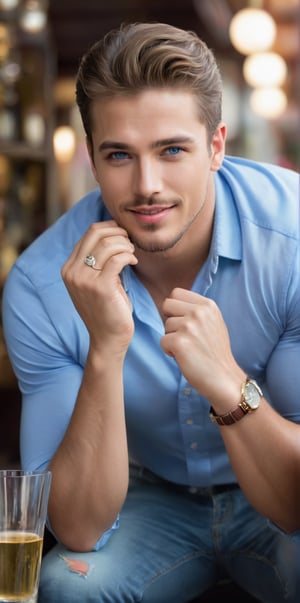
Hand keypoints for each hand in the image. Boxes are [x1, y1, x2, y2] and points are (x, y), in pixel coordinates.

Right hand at [61, 220, 137, 355]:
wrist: (107, 339)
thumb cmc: (107, 309)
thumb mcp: (95, 281)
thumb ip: (97, 261)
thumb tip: (113, 233)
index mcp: (69, 268)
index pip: (89, 233)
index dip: (110, 228)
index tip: (123, 236)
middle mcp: (72, 272)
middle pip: (97, 233)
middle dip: (119, 233)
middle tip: (130, 244)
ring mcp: (84, 279)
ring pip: (108, 244)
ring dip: (126, 245)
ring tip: (132, 254)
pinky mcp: (100, 287)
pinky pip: (118, 258)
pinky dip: (129, 256)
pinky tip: (134, 262)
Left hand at [161, 288, 243, 403]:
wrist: (224, 378)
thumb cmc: (215, 353)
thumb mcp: (213, 323)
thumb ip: (196, 310)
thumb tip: (170, 303)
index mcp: (208, 305)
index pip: (176, 293)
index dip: (176, 309)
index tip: (185, 323)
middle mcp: (199, 312)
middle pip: (167, 305)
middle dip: (171, 321)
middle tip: (186, 337)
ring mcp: (189, 326)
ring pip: (165, 326)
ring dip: (172, 338)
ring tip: (189, 349)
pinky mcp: (179, 342)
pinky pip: (162, 341)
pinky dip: (169, 352)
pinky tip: (184, 357)